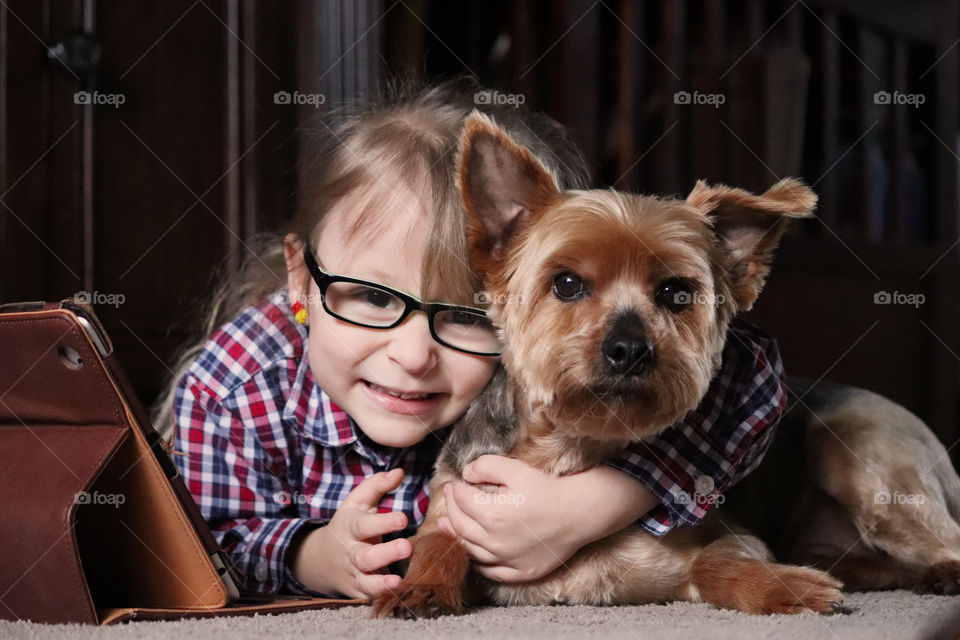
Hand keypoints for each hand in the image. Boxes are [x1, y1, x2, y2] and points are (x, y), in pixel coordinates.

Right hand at [288, 468, 410, 598]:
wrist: (322, 559)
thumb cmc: (350, 524)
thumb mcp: (358, 501)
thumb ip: (378, 485)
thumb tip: (399, 472)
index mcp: (351, 527)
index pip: (365, 525)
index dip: (384, 522)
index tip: (403, 518)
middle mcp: (352, 552)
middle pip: (365, 556)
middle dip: (385, 553)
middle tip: (406, 548)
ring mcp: (354, 574)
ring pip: (365, 581)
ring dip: (381, 582)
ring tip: (398, 580)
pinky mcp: (359, 591)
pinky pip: (369, 597)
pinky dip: (381, 597)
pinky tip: (397, 594)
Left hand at [438, 455, 656, 582]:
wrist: (580, 513)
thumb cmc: (549, 489)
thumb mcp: (517, 469)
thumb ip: (486, 466)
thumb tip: (466, 474)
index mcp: (492, 514)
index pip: (461, 500)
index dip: (454, 489)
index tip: (453, 483)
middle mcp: (495, 541)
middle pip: (460, 526)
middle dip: (450, 509)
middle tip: (448, 498)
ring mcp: (507, 560)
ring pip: (470, 550)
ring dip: (455, 535)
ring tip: (447, 525)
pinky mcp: (521, 572)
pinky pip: (491, 571)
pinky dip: (477, 562)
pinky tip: (473, 553)